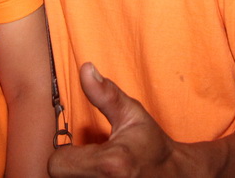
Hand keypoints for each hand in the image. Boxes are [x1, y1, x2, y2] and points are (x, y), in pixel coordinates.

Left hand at [48, 63, 187, 177]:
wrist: (178, 176)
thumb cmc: (152, 145)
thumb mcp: (132, 115)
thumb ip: (105, 94)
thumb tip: (85, 68)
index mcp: (111, 164)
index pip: (56, 164)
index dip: (64, 155)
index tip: (78, 151)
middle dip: (69, 168)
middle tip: (86, 161)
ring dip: (77, 176)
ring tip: (94, 170)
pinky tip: (98, 177)